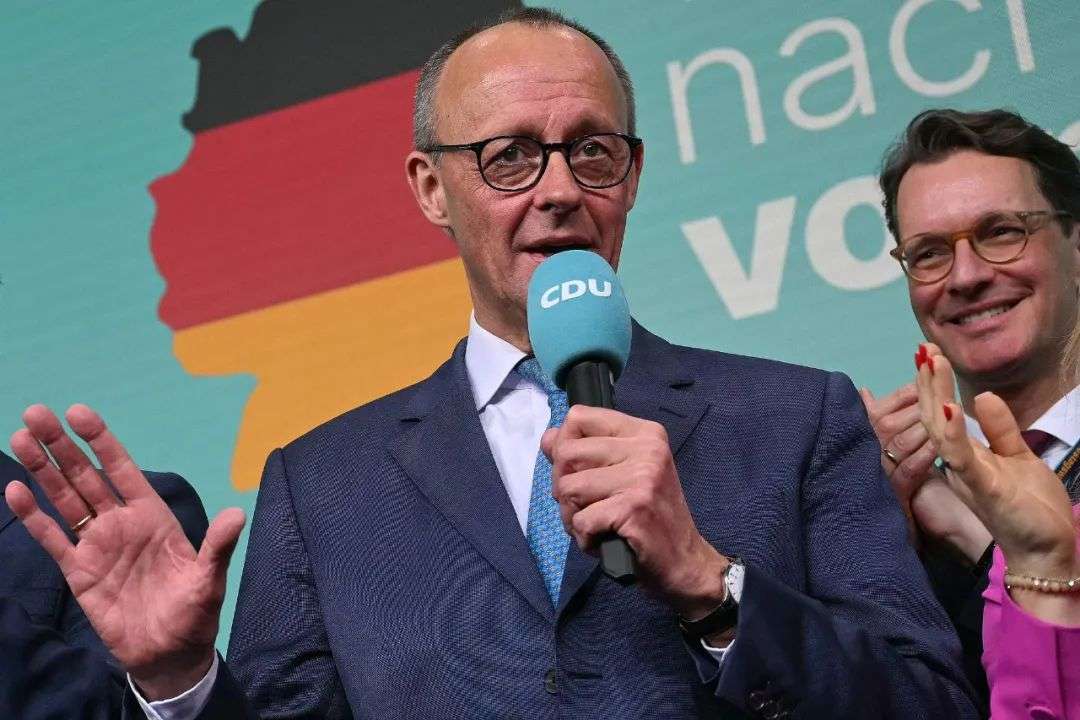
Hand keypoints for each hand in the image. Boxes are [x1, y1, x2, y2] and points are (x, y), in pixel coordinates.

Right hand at [3, 404, 245, 699]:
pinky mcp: (79, 572)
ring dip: (43, 470)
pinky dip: (34, 516)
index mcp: (152, 515)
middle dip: (62, 446)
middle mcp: (121, 522)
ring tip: (21, 438)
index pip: (122, 469)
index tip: (79, 413)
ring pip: (65, 499)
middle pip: (86, 476)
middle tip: (36, 413)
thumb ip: (218, 545)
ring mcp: (97, 544)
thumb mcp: (209, 578)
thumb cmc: (194, 611)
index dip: (101, 441)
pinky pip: (53, 538)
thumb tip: (238, 514)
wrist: (169, 653)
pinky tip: (15, 490)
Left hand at [541, 406, 727, 620]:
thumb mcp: (621, 475)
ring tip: (597, 526)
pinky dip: (584, 539)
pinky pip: (581, 520)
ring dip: (572, 517)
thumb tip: (549, 437)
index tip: (579, 472)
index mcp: (644, 433)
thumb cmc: (650, 518)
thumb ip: (584, 453)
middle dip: (564, 488)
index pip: (578, 417)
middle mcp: (646, 448)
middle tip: (587, 508)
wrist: (685, 562)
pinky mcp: (634, 508)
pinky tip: (605, 542)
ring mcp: (642, 477)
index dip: (564, 446)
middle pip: (566, 453)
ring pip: (568, 488)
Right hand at [859, 383, 937, 536]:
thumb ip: (876, 413)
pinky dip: (926, 456)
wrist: (905, 519)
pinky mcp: (896, 491)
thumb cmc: (893, 473)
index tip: (931, 383)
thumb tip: (864, 390)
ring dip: (925, 429)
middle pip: (892, 420)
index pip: (887, 404)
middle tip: (944, 400)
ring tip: (947, 420)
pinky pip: (911, 468)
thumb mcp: (883, 439)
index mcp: (865, 430)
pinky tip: (942, 448)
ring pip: (902, 441)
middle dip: (920, 407)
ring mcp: (880, 469)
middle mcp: (867, 447)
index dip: (910, 391)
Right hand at [916, 347, 1079, 622]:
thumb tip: (981, 395)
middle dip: (928, 382)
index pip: (941, 415)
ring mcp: (970, 477)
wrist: (1049, 554)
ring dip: (935, 395)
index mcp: (967, 457)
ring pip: (942, 432)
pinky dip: (953, 432)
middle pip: (934, 417)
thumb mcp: (1018, 458)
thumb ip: (1000, 429)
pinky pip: (962, 459)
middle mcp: (960, 465)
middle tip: (923, 349)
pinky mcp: (985, 489)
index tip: (929, 353)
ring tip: (931, 363)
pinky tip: (949, 406)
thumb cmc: (1032, 511)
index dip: (934, 384)